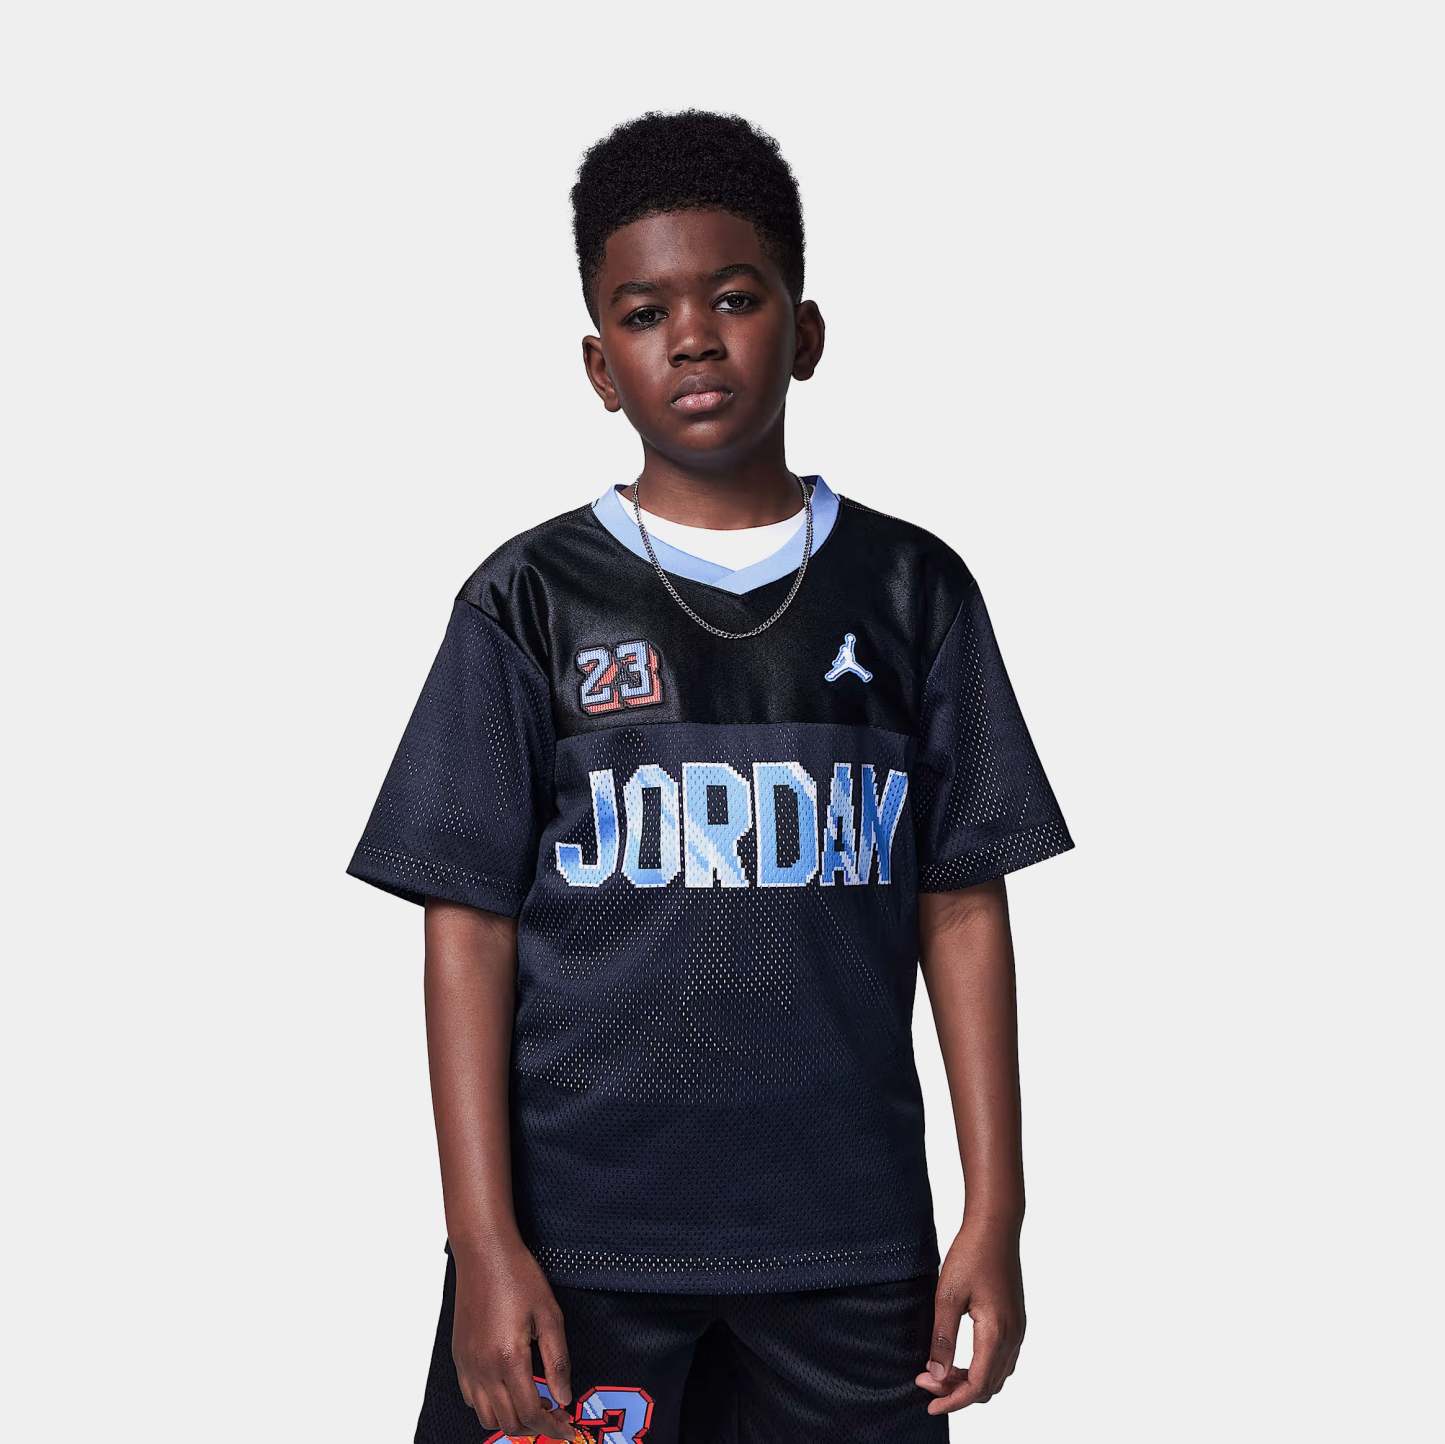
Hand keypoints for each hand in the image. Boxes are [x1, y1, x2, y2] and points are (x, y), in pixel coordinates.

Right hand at [450, 1236, 576, 1438]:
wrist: (484, 1253)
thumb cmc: (518, 1277)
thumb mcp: (550, 1315)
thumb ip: (558, 1361)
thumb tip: (564, 1397)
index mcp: (509, 1359)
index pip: (532, 1413)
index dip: (553, 1427)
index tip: (568, 1429)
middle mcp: (483, 1368)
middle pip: (508, 1422)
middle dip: (535, 1427)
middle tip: (555, 1416)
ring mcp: (468, 1365)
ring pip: (487, 1416)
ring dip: (512, 1419)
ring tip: (533, 1403)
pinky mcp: (459, 1357)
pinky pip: (471, 1398)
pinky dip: (490, 1405)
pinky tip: (508, 1388)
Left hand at [914, 1217, 1025, 1414]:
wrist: (996, 1226)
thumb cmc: (971, 1254)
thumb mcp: (948, 1295)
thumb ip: (943, 1338)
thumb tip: (937, 1376)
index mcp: (997, 1332)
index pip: (977, 1385)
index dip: (952, 1400)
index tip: (928, 1402)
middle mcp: (1013, 1336)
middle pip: (988, 1385)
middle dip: (957, 1392)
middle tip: (926, 1381)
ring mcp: (1017, 1329)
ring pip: (996, 1374)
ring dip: (970, 1381)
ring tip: (939, 1372)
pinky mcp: (1015, 1320)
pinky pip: (1002, 1359)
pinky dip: (981, 1368)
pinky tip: (959, 1359)